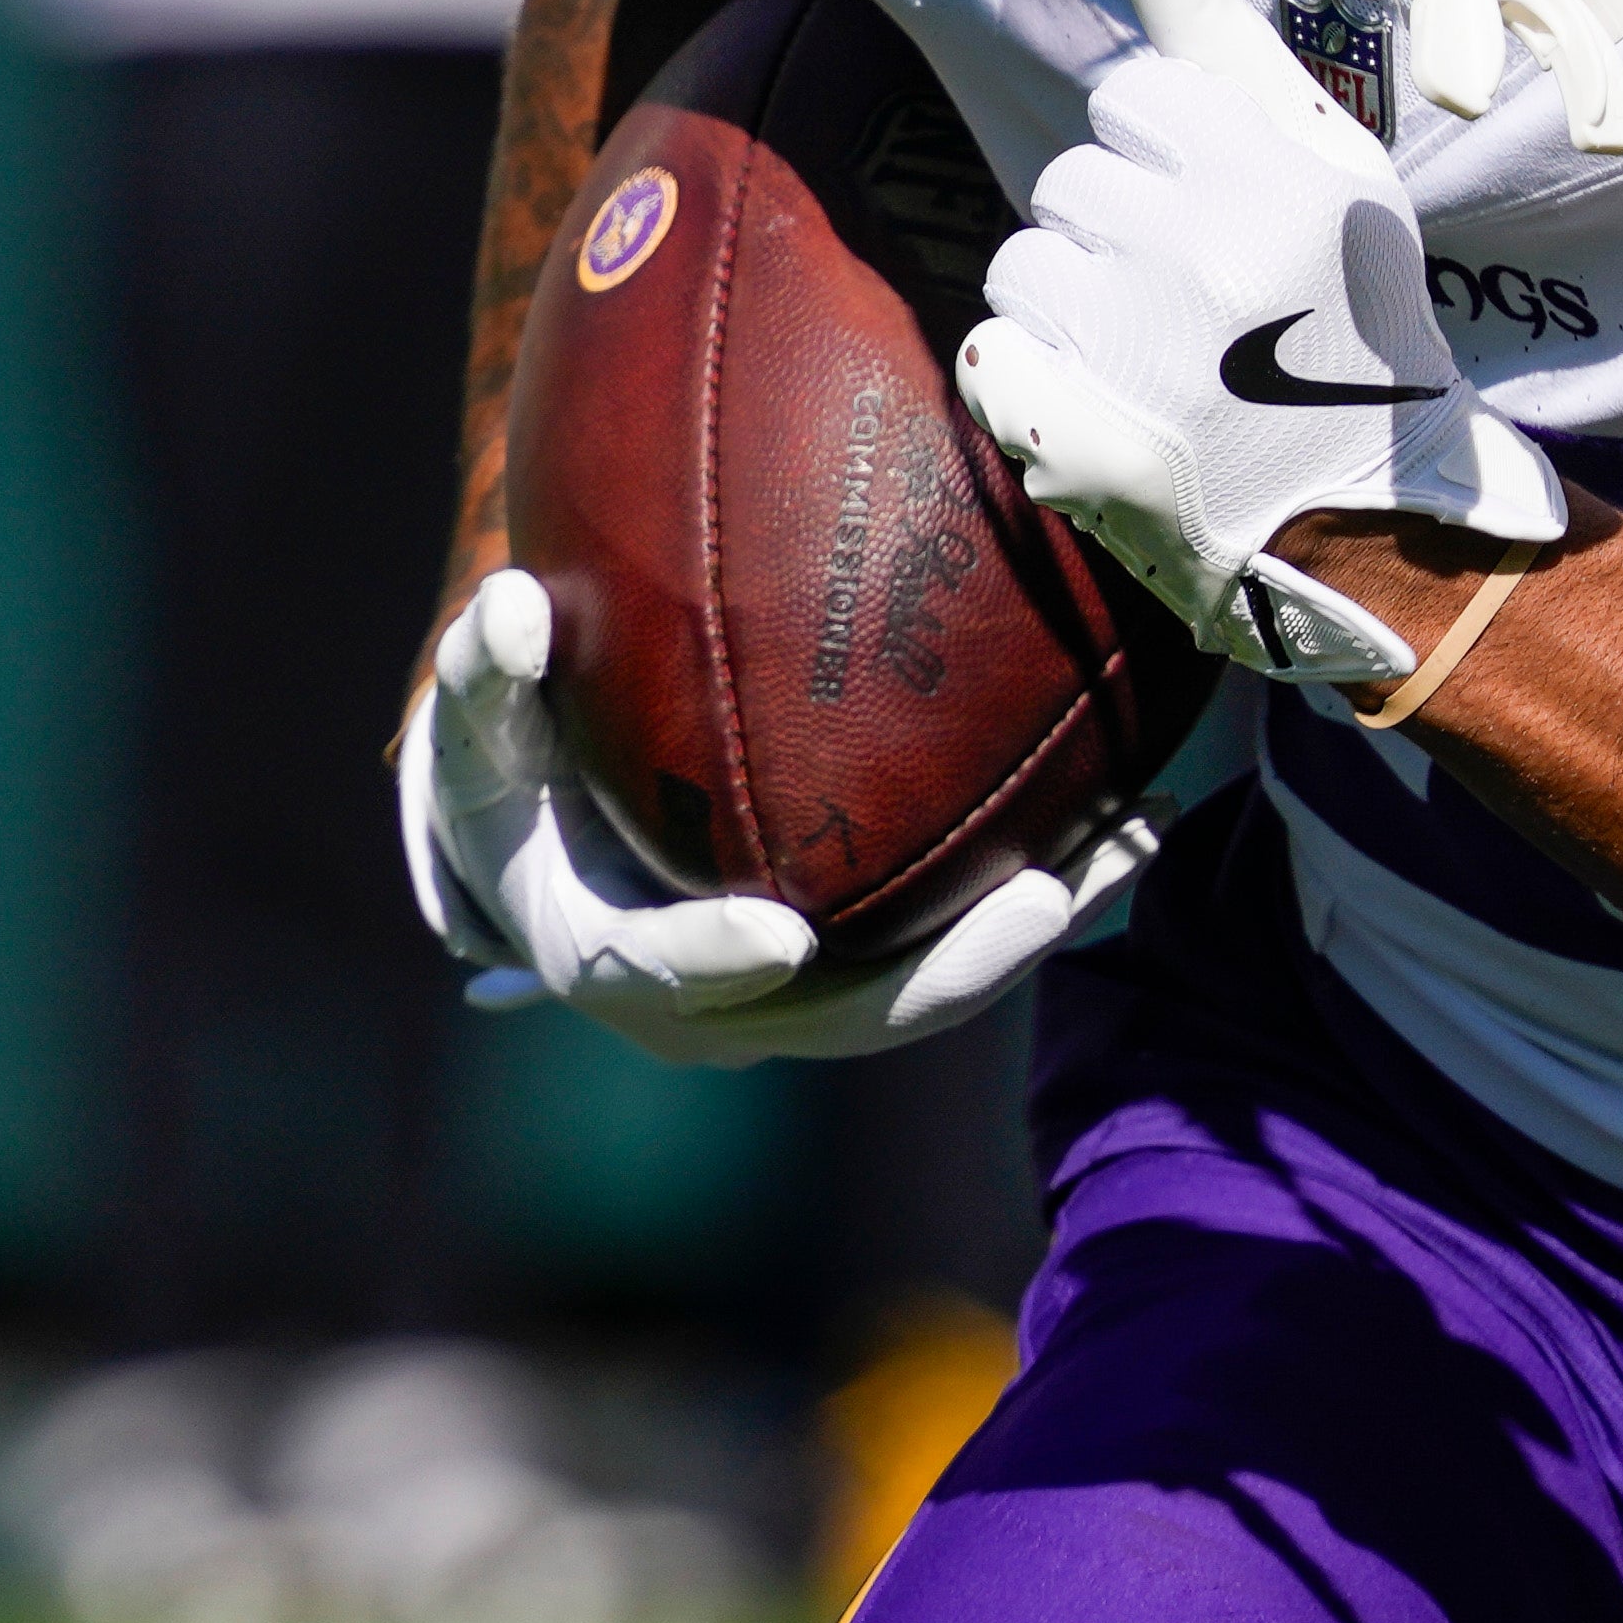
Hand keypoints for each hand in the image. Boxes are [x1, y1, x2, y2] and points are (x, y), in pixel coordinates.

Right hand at [396, 569, 1152, 1065]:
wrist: (559, 841)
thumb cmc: (520, 768)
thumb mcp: (483, 725)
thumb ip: (492, 671)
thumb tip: (510, 607)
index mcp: (609, 960)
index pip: (664, 976)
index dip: (718, 962)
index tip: (783, 937)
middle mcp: (719, 1010)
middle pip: (845, 1016)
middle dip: (948, 971)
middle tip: (1040, 897)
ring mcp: (803, 998)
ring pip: (930, 986)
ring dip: (1037, 926)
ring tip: (1138, 838)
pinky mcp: (865, 963)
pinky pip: (959, 940)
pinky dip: (1043, 890)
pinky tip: (1131, 810)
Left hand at [953, 0, 1567, 684]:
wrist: (1374, 515)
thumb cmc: (1352, 328)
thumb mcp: (1333, 175)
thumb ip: (1232, 56)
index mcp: (1278, 185)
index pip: (1131, 99)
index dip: (1162, 157)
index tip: (1211, 217)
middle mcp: (1208, 259)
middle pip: (1071, 180)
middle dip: (1114, 231)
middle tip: (1188, 303)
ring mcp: (1139, 358)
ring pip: (1021, 262)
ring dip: (1068, 303)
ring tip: (1147, 356)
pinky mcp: (1082, 445)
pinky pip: (991, 353)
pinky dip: (1030, 377)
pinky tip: (1097, 402)